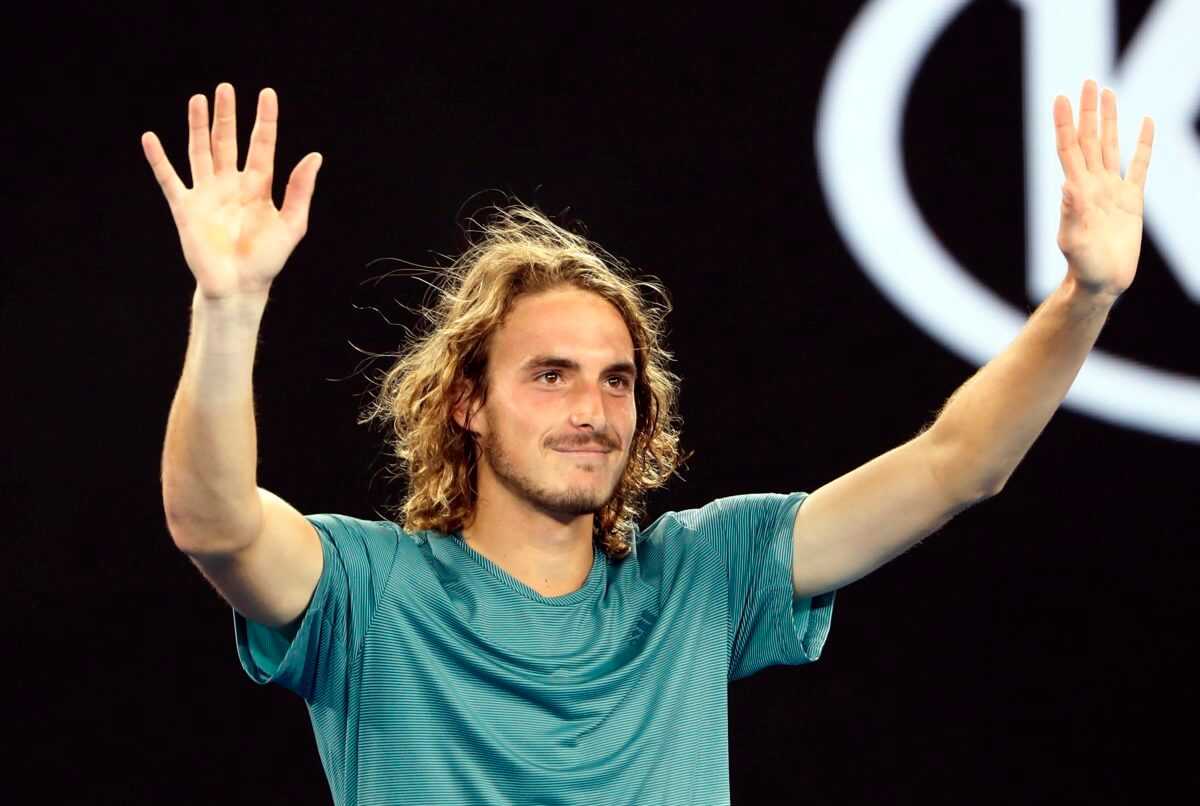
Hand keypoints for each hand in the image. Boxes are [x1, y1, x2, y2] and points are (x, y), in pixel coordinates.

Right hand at [141, 83, 321, 300]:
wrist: (238, 287)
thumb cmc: (267, 260)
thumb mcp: (292, 224)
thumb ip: (300, 190)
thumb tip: (314, 155)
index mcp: (259, 186)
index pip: (262, 145)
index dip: (264, 120)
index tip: (267, 94)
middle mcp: (231, 184)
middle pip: (228, 141)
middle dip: (227, 115)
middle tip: (225, 89)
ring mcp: (207, 194)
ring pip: (200, 151)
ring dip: (198, 126)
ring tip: (198, 99)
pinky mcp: (186, 208)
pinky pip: (169, 179)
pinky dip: (159, 160)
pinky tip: (150, 139)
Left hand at [1053, 79, 1153, 301]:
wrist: (1102, 282)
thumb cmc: (1083, 266)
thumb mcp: (1074, 241)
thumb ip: (1071, 214)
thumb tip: (1067, 186)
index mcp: (1078, 190)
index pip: (1069, 149)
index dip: (1065, 123)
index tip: (1060, 98)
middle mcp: (1093, 184)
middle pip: (1091, 139)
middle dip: (1088, 111)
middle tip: (1087, 81)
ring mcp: (1112, 189)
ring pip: (1111, 145)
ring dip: (1110, 119)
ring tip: (1106, 92)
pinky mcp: (1132, 200)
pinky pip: (1139, 165)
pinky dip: (1142, 144)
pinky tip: (1145, 122)